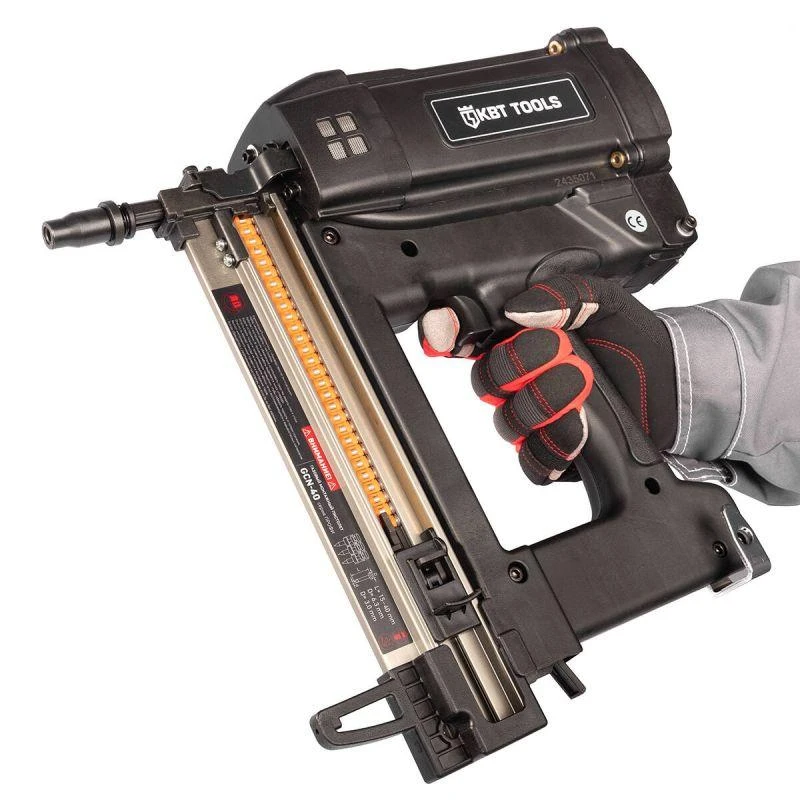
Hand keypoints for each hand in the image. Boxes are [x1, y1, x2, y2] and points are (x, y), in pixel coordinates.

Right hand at [419, 276, 676, 483]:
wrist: (676, 385)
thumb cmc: (635, 340)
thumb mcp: (607, 300)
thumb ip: (566, 294)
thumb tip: (520, 310)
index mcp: (520, 336)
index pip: (467, 334)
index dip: (447, 333)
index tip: (444, 335)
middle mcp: (519, 378)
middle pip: (485, 381)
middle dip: (519, 368)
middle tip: (565, 355)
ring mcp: (532, 417)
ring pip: (508, 422)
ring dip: (544, 405)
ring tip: (584, 389)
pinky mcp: (552, 452)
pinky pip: (532, 461)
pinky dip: (553, 448)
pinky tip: (580, 432)